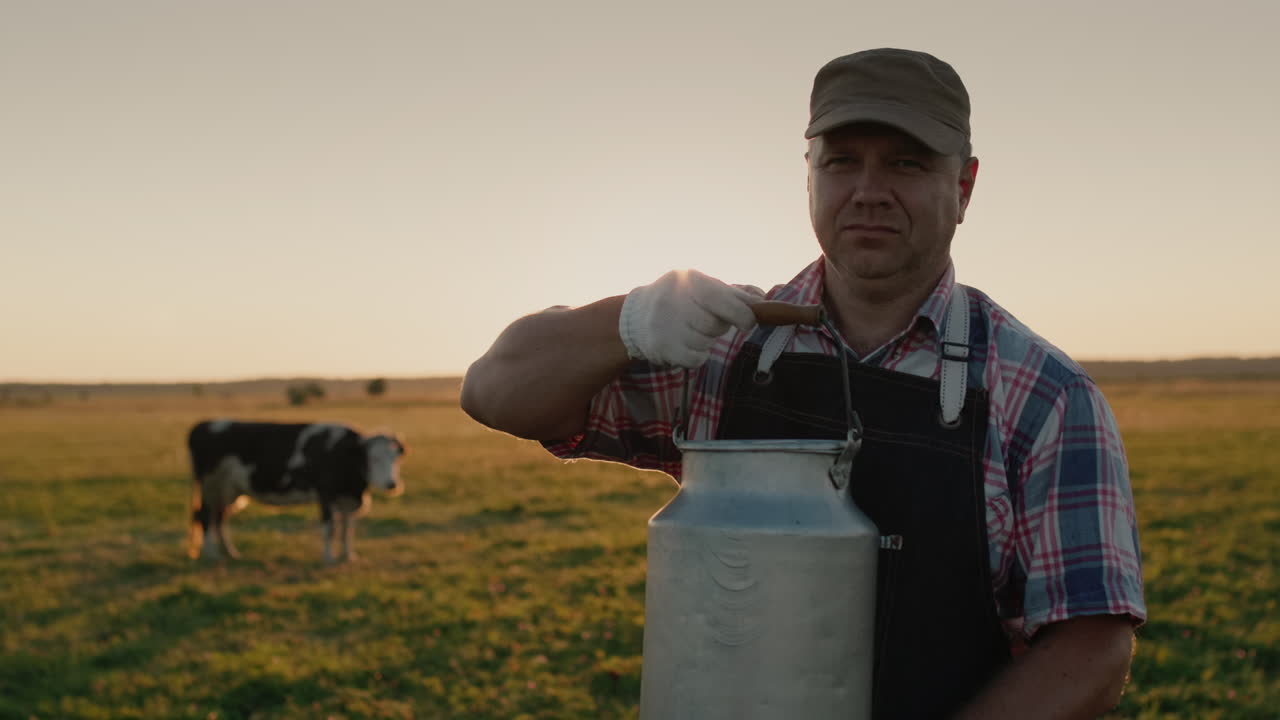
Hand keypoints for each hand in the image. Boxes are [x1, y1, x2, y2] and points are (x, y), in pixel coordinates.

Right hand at [619, 269, 761, 367]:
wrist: (636, 316)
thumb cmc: (682, 299)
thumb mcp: (703, 286)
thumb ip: (734, 293)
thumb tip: (764, 300)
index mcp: (689, 280)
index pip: (720, 299)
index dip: (741, 313)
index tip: (749, 322)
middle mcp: (673, 301)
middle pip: (714, 324)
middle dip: (720, 326)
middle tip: (710, 322)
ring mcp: (665, 326)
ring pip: (705, 342)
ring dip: (706, 340)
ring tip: (693, 330)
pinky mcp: (662, 348)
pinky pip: (696, 358)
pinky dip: (697, 354)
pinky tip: (686, 343)